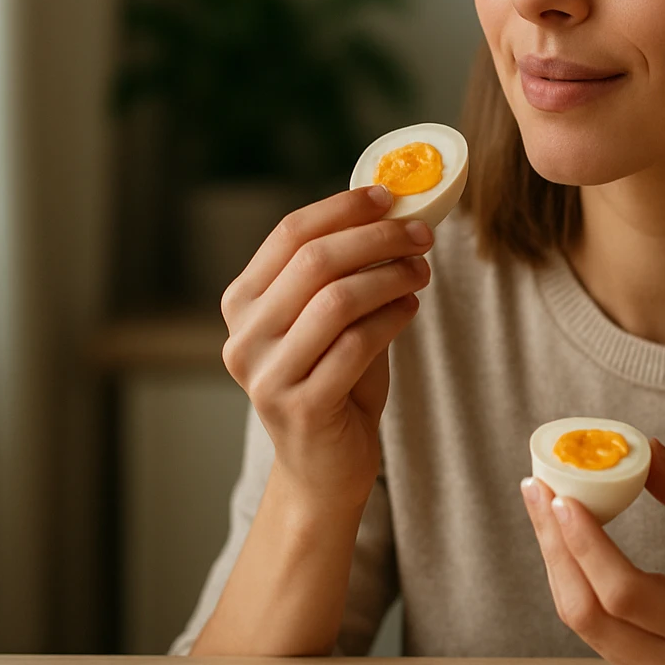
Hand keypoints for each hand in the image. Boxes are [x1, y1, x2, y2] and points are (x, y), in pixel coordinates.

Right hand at [220, 185, 432, 512]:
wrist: (323, 468)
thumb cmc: (334, 381)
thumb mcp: (330, 320)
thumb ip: (345, 272)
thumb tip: (394, 211)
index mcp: (242, 303)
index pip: (289, 234)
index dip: (342, 208)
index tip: (388, 196)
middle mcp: (243, 336)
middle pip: (314, 261)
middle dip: (377, 238)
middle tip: (422, 234)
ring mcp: (267, 375)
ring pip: (337, 300)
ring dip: (391, 276)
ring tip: (422, 271)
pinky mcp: (300, 407)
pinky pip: (356, 344)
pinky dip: (393, 317)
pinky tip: (411, 308)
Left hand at [520, 439, 664, 664]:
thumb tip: (644, 450)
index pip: (626, 593)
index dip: (586, 544)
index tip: (562, 496)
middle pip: (588, 612)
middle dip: (554, 547)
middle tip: (537, 488)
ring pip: (582, 621)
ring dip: (556, 559)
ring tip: (543, 504)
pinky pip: (593, 627)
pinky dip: (574, 579)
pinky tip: (564, 538)